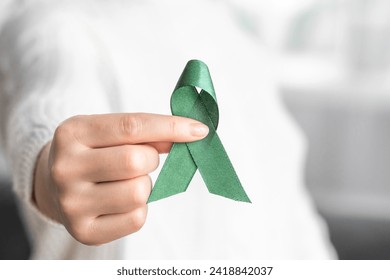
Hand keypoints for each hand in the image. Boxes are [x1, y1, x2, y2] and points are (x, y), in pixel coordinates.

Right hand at [33, 113, 207, 244]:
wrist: (52, 183)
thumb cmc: (91, 152)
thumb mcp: (108, 132)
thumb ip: (146, 132)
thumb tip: (190, 134)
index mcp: (72, 133)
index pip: (131, 126)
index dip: (171, 127)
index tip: (199, 130)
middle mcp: (65, 168)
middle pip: (136, 161)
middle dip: (151, 159)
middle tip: (141, 159)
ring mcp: (72, 203)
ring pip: (139, 193)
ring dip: (144, 185)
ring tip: (125, 181)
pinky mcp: (83, 231)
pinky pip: (137, 219)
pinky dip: (139, 208)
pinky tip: (121, 201)